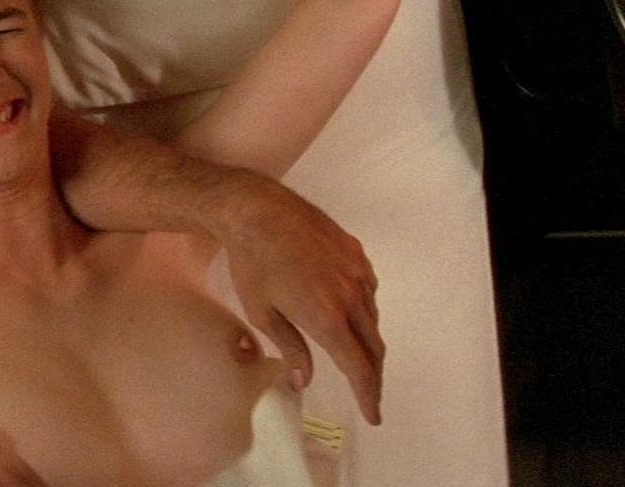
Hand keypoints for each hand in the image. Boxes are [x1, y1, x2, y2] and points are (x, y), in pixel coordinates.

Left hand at [217, 173, 385, 424]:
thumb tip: (305, 381)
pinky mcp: (356, 253)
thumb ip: (290, 348)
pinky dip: (363, 309)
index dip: (369, 395)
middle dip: (372, 374)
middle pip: (373, 347)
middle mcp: (351, 297)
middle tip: (367, 392)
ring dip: (367, 341)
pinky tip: (349, 313)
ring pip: (373, 318)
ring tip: (355, 354)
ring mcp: (357, 272)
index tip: (373, 414)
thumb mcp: (262, 313)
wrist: (257, 210)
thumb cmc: (251, 264)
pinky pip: (369, 290)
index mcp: (328, 318)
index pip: (359, 368)